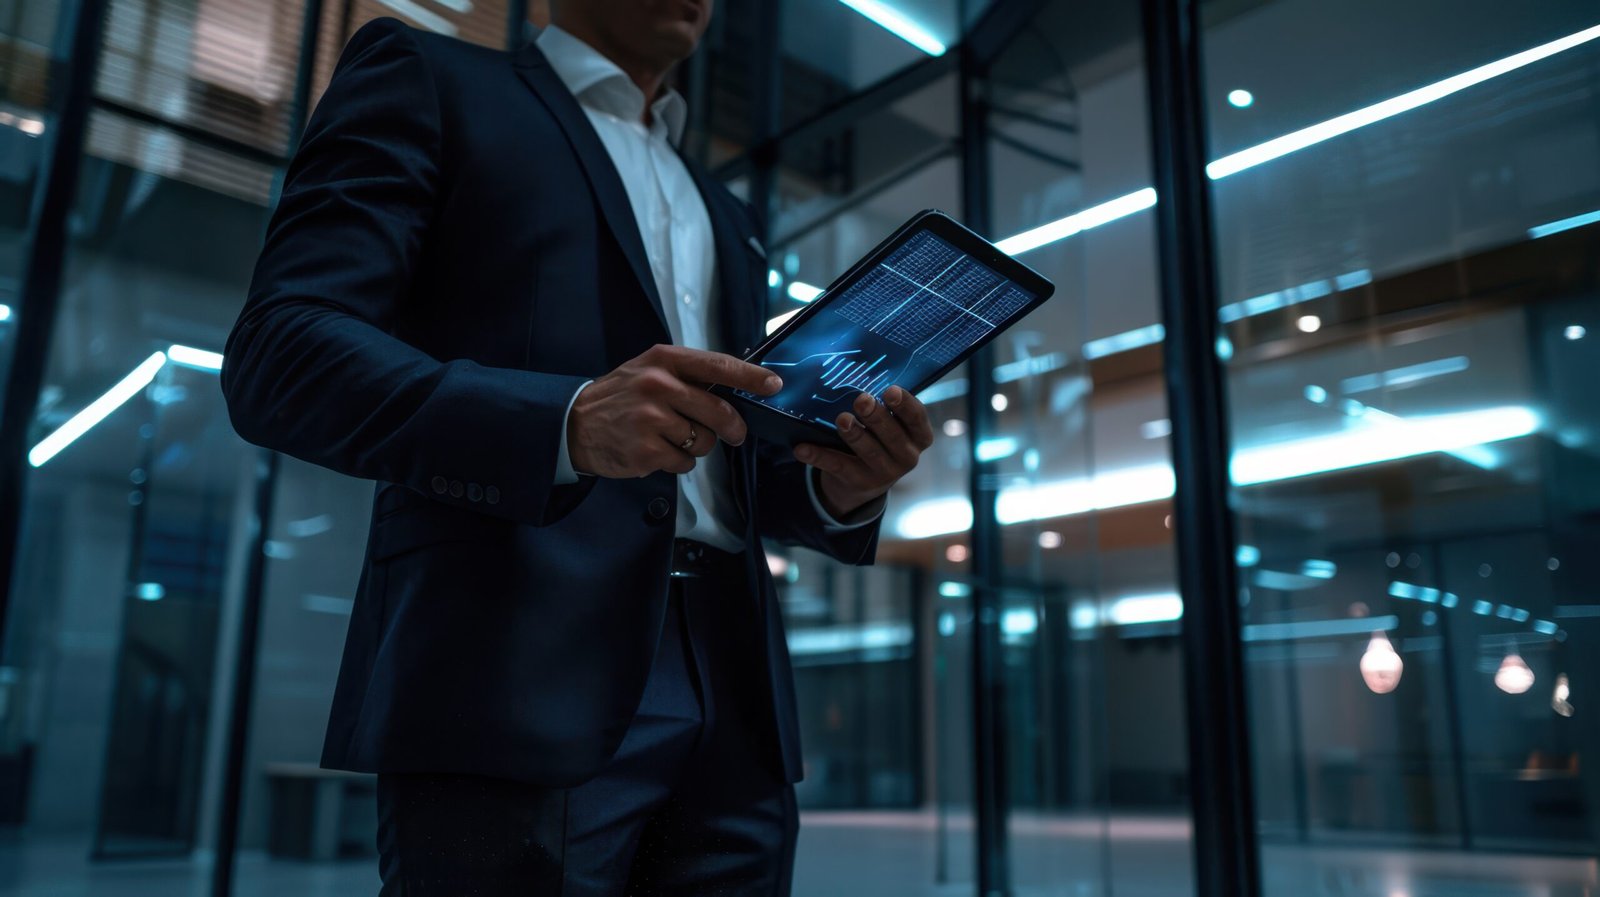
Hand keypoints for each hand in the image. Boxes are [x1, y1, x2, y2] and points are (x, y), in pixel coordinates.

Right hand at [568, 344, 781, 477]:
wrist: (573, 425)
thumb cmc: (619, 398)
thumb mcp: (648, 370)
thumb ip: (687, 375)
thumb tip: (736, 386)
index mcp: (663, 360)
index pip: (718, 365)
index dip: (751, 376)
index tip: (774, 384)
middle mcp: (658, 386)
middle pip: (719, 410)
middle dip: (732, 427)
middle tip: (734, 433)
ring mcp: (652, 419)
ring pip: (704, 440)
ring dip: (697, 445)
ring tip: (671, 437)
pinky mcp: (647, 450)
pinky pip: (685, 461)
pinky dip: (678, 461)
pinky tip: (657, 451)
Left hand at [795, 385, 934, 517]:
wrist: (863, 481)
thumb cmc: (879, 438)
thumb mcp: (890, 424)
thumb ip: (885, 406)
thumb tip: (860, 372)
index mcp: (918, 437)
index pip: (917, 418)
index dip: (905, 405)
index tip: (890, 390)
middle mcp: (907, 457)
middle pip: (893, 436)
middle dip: (876, 417)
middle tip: (862, 400)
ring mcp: (885, 474)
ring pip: (869, 452)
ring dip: (854, 435)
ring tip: (842, 419)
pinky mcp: (859, 482)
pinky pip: (838, 466)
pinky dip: (819, 456)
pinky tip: (802, 448)